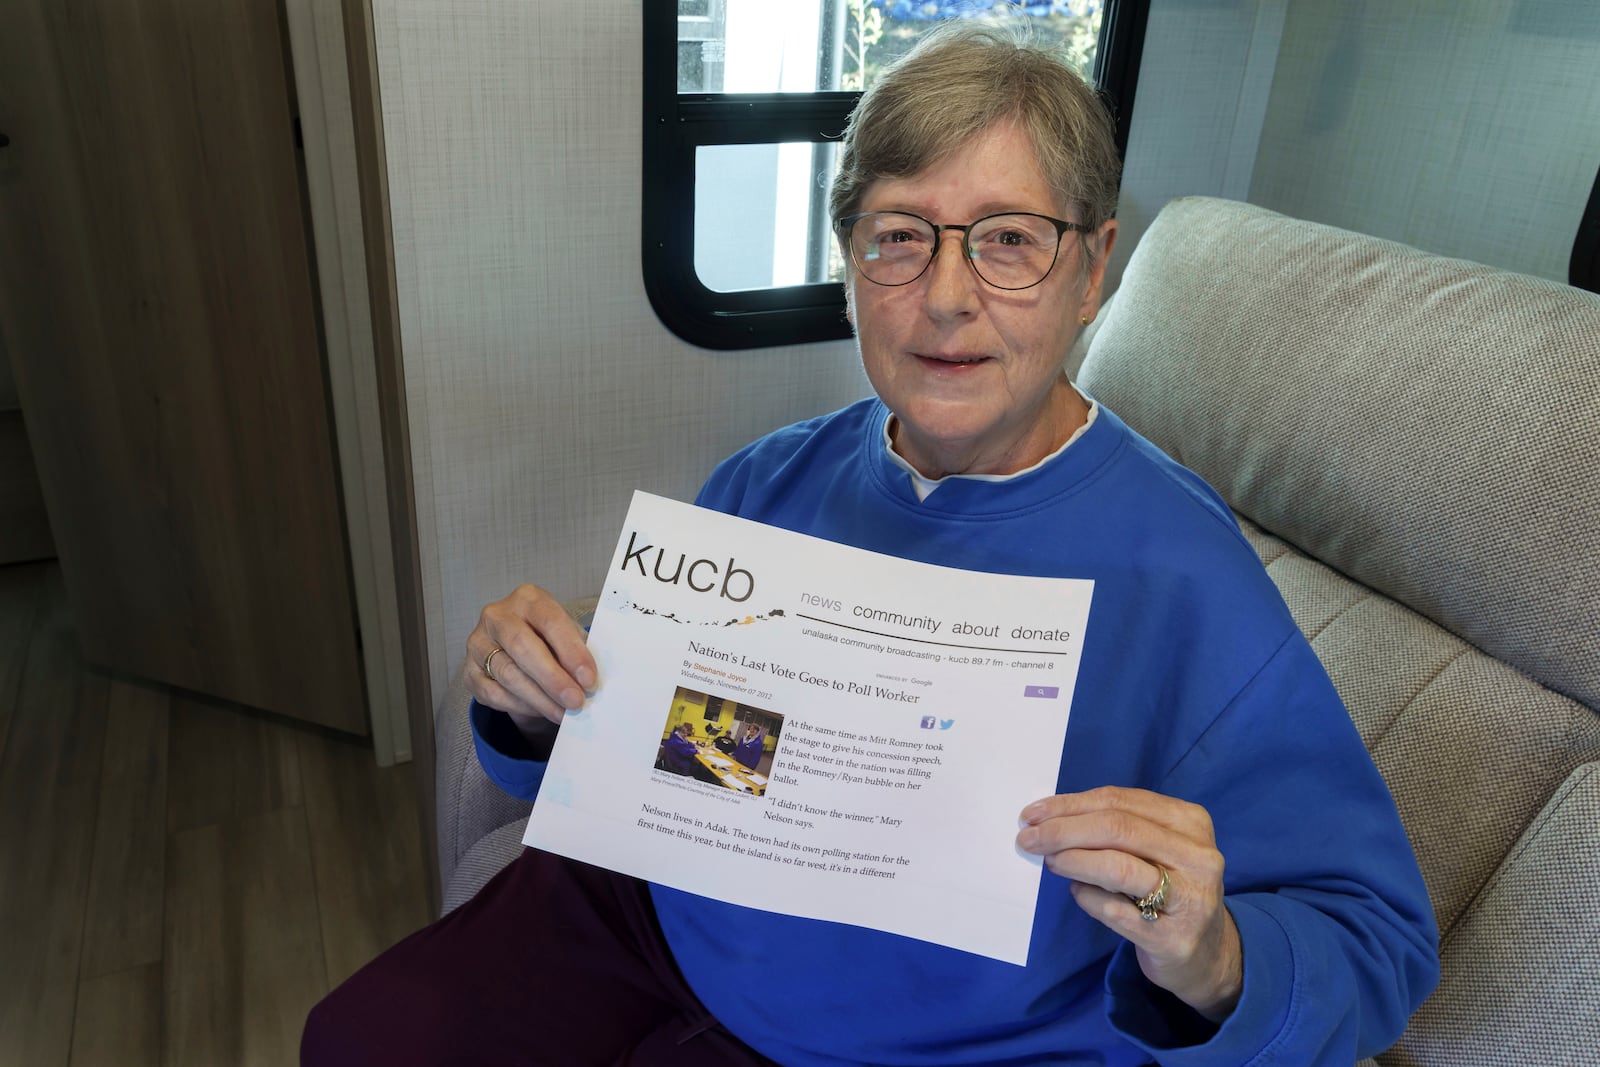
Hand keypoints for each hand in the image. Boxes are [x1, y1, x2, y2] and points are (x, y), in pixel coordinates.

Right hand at [464, 584, 596, 740]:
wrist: (516, 648)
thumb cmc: (548, 638)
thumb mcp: (566, 634)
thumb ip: (576, 650)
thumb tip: (587, 681)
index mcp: (527, 598)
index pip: (550, 621)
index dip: (571, 651)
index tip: (589, 679)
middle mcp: (497, 616)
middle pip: (522, 647)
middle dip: (553, 678)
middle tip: (576, 701)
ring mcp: (478, 643)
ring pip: (508, 674)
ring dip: (540, 698)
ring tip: (563, 713)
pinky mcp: (469, 672)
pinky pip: (494, 694)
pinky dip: (521, 706)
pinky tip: (542, 710)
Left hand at [1016, 786, 1241, 1021]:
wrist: (1206, 955)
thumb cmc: (1170, 889)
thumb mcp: (1157, 848)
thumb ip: (1117, 829)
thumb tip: (1050, 818)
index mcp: (1191, 822)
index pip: (1121, 801)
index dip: (1072, 804)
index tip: (1034, 813)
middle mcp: (1198, 857)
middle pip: (1118, 829)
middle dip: (1064, 830)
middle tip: (1029, 838)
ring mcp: (1190, 900)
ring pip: (1118, 867)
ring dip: (1073, 860)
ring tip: (1050, 861)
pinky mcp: (1173, 939)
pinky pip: (1116, 911)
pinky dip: (1087, 897)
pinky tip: (1077, 891)